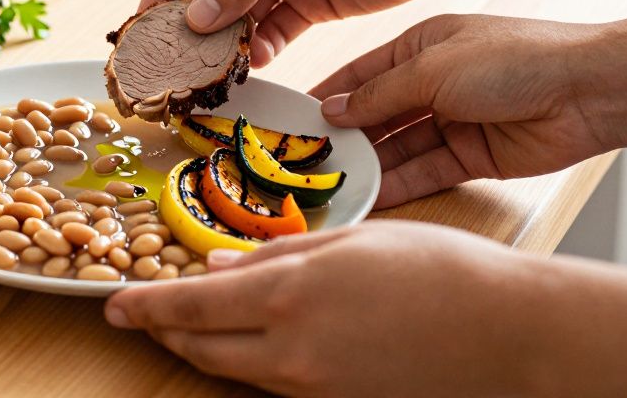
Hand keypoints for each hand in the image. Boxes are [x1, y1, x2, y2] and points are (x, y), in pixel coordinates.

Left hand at [105, 221, 551, 396]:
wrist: (513, 338)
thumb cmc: (440, 273)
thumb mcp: (351, 243)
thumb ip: (276, 258)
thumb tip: (218, 268)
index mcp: (287, 300)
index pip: (188, 308)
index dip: (144, 306)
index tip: (113, 303)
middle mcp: (289, 355)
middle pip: (200, 348)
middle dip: (164, 330)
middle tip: (141, 312)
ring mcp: (312, 389)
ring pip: (232, 370)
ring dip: (202, 347)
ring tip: (186, 323)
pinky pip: (272, 386)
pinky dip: (247, 362)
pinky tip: (252, 339)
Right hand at [141, 0, 457, 66]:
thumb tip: (193, 16)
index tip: (142, 26)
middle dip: (191, 23)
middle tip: (171, 60)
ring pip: (240, 14)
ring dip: (225, 41)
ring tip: (208, 72)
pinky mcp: (310, 2)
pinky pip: (272, 29)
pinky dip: (261, 47)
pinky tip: (253, 66)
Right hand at [311, 14, 603, 208]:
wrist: (584, 91)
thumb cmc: (509, 58)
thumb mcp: (430, 67)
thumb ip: (379, 94)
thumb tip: (332, 111)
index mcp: (419, 46)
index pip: (360, 74)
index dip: (326, 95)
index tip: (291, 118)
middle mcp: (432, 83)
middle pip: (376, 114)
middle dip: (343, 137)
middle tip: (303, 160)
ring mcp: (451, 121)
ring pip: (398, 147)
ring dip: (368, 164)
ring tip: (329, 185)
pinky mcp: (470, 157)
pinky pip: (424, 172)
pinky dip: (398, 184)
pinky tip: (368, 196)